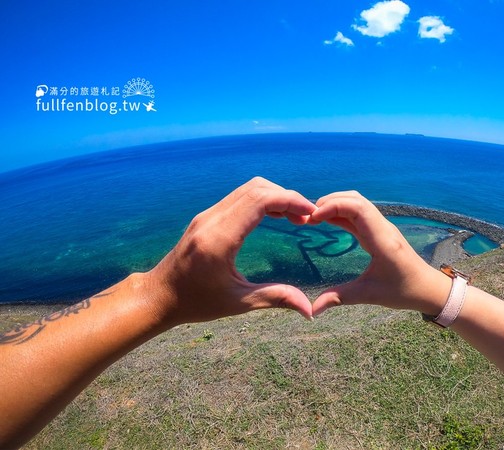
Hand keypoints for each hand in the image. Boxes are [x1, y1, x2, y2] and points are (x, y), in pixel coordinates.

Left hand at [144, 177, 316, 324]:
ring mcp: (207, 216)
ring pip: (247, 189)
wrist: (159, 296)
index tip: (311, 212)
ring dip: (274, 196)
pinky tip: (275, 216)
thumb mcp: (237, 302)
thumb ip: (275, 298)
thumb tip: (310, 311)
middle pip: (256, 188)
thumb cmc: (196, 302)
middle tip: (306, 216)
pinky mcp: (206, 217)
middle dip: (286, 196)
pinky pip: (238, 197)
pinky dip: (261, 200)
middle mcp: (211, 220)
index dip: (290, 200)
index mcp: (220, 238)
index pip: (259, 200)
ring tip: (295, 216)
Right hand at [308, 191, 451, 316]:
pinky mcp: (379, 231)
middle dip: (330, 202)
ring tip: (314, 216)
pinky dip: (341, 212)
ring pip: (357, 203)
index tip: (313, 218)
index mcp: (381, 239)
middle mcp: (382, 228)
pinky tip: (327, 220)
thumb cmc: (403, 291)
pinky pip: (359, 214)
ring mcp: (381, 227)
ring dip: (336, 204)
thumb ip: (339, 298)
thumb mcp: (369, 295)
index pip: (357, 208)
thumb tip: (313, 310)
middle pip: (355, 199)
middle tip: (308, 216)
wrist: (428, 288)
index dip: (333, 206)